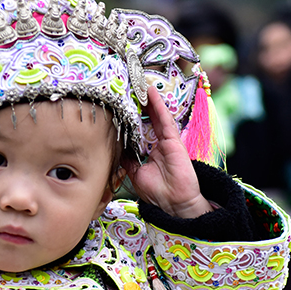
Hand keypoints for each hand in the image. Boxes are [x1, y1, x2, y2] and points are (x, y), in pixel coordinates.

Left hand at [126, 86, 213, 217]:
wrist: (174, 204)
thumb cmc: (157, 193)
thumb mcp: (135, 174)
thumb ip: (128, 160)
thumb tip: (116, 148)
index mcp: (151, 152)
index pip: (141, 130)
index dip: (133, 117)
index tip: (123, 105)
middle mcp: (159, 144)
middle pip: (149, 119)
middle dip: (140, 105)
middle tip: (131, 89)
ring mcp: (167, 142)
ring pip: (157, 116)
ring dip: (149, 101)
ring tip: (140, 85)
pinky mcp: (174, 141)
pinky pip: (165, 120)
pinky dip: (159, 106)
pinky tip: (152, 93)